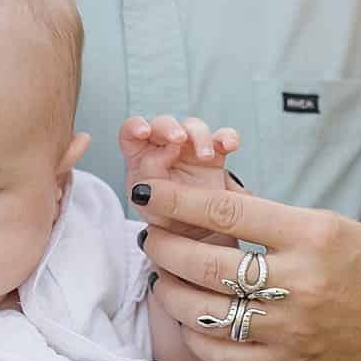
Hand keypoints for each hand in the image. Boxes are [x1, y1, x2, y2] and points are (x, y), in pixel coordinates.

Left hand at [120, 115, 240, 243]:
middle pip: (164, 124)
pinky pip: (222, 138)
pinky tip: (229, 145)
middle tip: (178, 139)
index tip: (143, 132)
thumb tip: (158, 155)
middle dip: (170, 128)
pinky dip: (226, 137)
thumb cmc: (166, 218)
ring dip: (199, 136)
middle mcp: (164, 149)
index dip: (135, 127)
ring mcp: (190, 150)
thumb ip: (151, 178)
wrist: (195, 235)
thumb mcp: (151, 205)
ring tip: (205, 155)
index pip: (131, 133)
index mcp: (141, 158)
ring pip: (193, 127)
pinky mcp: (214, 156)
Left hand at [131, 180, 360, 360]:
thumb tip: (216, 199)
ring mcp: (291, 328)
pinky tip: (189, 319)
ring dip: (170, 291)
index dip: (177, 201)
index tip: (147, 193)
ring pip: (205, 311)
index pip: (226, 211)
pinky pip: (224, 355)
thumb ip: (274, 218)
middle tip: (150, 236)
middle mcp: (298, 282)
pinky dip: (196, 336)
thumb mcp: (333, 225)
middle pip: (207, 263)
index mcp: (311, 234)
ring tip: (163, 276)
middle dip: (164, 246)